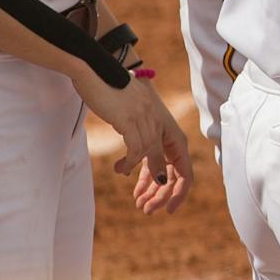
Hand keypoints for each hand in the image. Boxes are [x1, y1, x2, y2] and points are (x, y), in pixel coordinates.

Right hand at [76, 74, 191, 214]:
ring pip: (156, 157)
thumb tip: (142, 158)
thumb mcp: (132, 115)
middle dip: (169, 190)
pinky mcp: (131, 118)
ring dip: (148, 182)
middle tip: (155, 210)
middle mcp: (160, 119)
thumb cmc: (112, 93)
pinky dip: (130, 163)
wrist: (97, 70)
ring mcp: (147, 118)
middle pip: (176, 160)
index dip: (181, 181)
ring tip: (138, 199)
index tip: (170, 203)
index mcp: (164, 120)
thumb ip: (141, 133)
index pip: (182, 154)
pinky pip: (137, 148)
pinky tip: (120, 170)